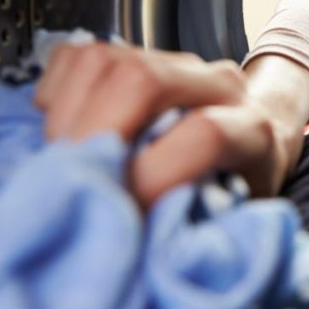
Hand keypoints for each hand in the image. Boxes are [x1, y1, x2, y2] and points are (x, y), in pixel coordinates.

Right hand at [34, 43, 301, 206]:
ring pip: (104, 61)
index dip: (156, 174)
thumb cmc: (237, 195)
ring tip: (64, 164)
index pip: (205, 134)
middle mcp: (215, 85)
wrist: (252, 142)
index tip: (123, 216)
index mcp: (252, 131)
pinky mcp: (137, 53)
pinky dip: (56, 94)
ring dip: (67, 116)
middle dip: (94, 133)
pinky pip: (78, 57)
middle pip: (143, 80)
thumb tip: (141, 256)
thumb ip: (195, 232)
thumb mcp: (233, 223)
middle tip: (72, 185)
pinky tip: (63, 131)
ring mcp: (173, 63)